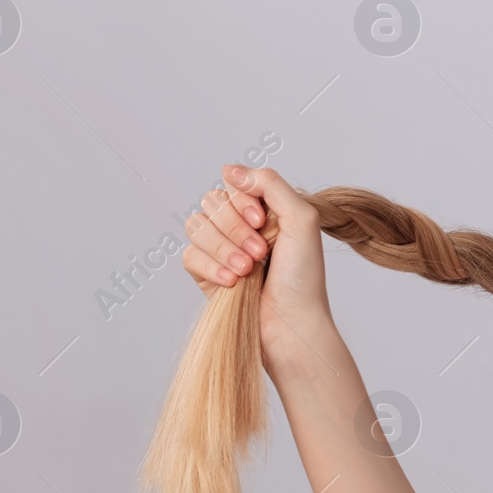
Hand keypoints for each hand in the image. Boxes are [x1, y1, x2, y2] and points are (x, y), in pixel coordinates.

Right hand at [181, 164, 334, 366]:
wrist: (291, 324)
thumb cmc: (303, 276)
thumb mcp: (302, 219)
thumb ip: (270, 184)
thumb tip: (229, 169)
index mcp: (264, 209)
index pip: (233, 184)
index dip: (243, 201)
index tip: (263, 223)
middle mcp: (240, 225)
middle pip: (211, 202)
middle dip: (235, 228)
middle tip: (261, 252)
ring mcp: (221, 249)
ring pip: (196, 226)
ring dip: (223, 248)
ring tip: (248, 270)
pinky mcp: (206, 274)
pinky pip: (189, 255)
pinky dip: (211, 267)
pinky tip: (233, 282)